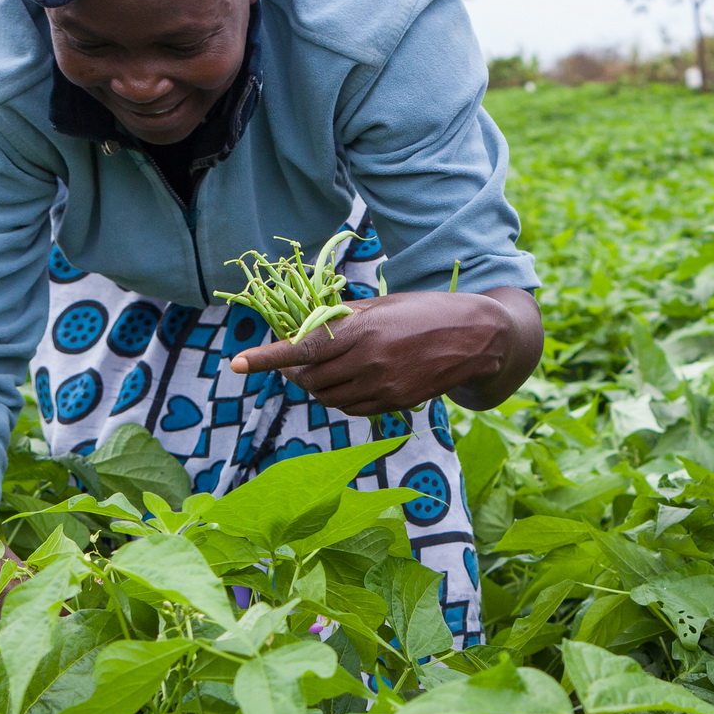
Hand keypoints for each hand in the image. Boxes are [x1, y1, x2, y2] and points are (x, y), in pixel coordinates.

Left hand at [231, 287, 539, 414]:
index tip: (238, 363)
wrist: (475, 337)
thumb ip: (344, 319)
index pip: (303, 348)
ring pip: (328, 398)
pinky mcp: (395, 403)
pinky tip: (353, 384)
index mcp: (362, 330)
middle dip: (297, 373)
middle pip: (310, 379)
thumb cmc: (425, 311)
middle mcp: (368, 362)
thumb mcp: (382, 305)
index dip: (267, 358)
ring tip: (330, 371)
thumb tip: (307, 328)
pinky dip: (342, 399)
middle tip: (300, 362)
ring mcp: (382, 386)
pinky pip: (352, 408)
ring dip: (319, 387)